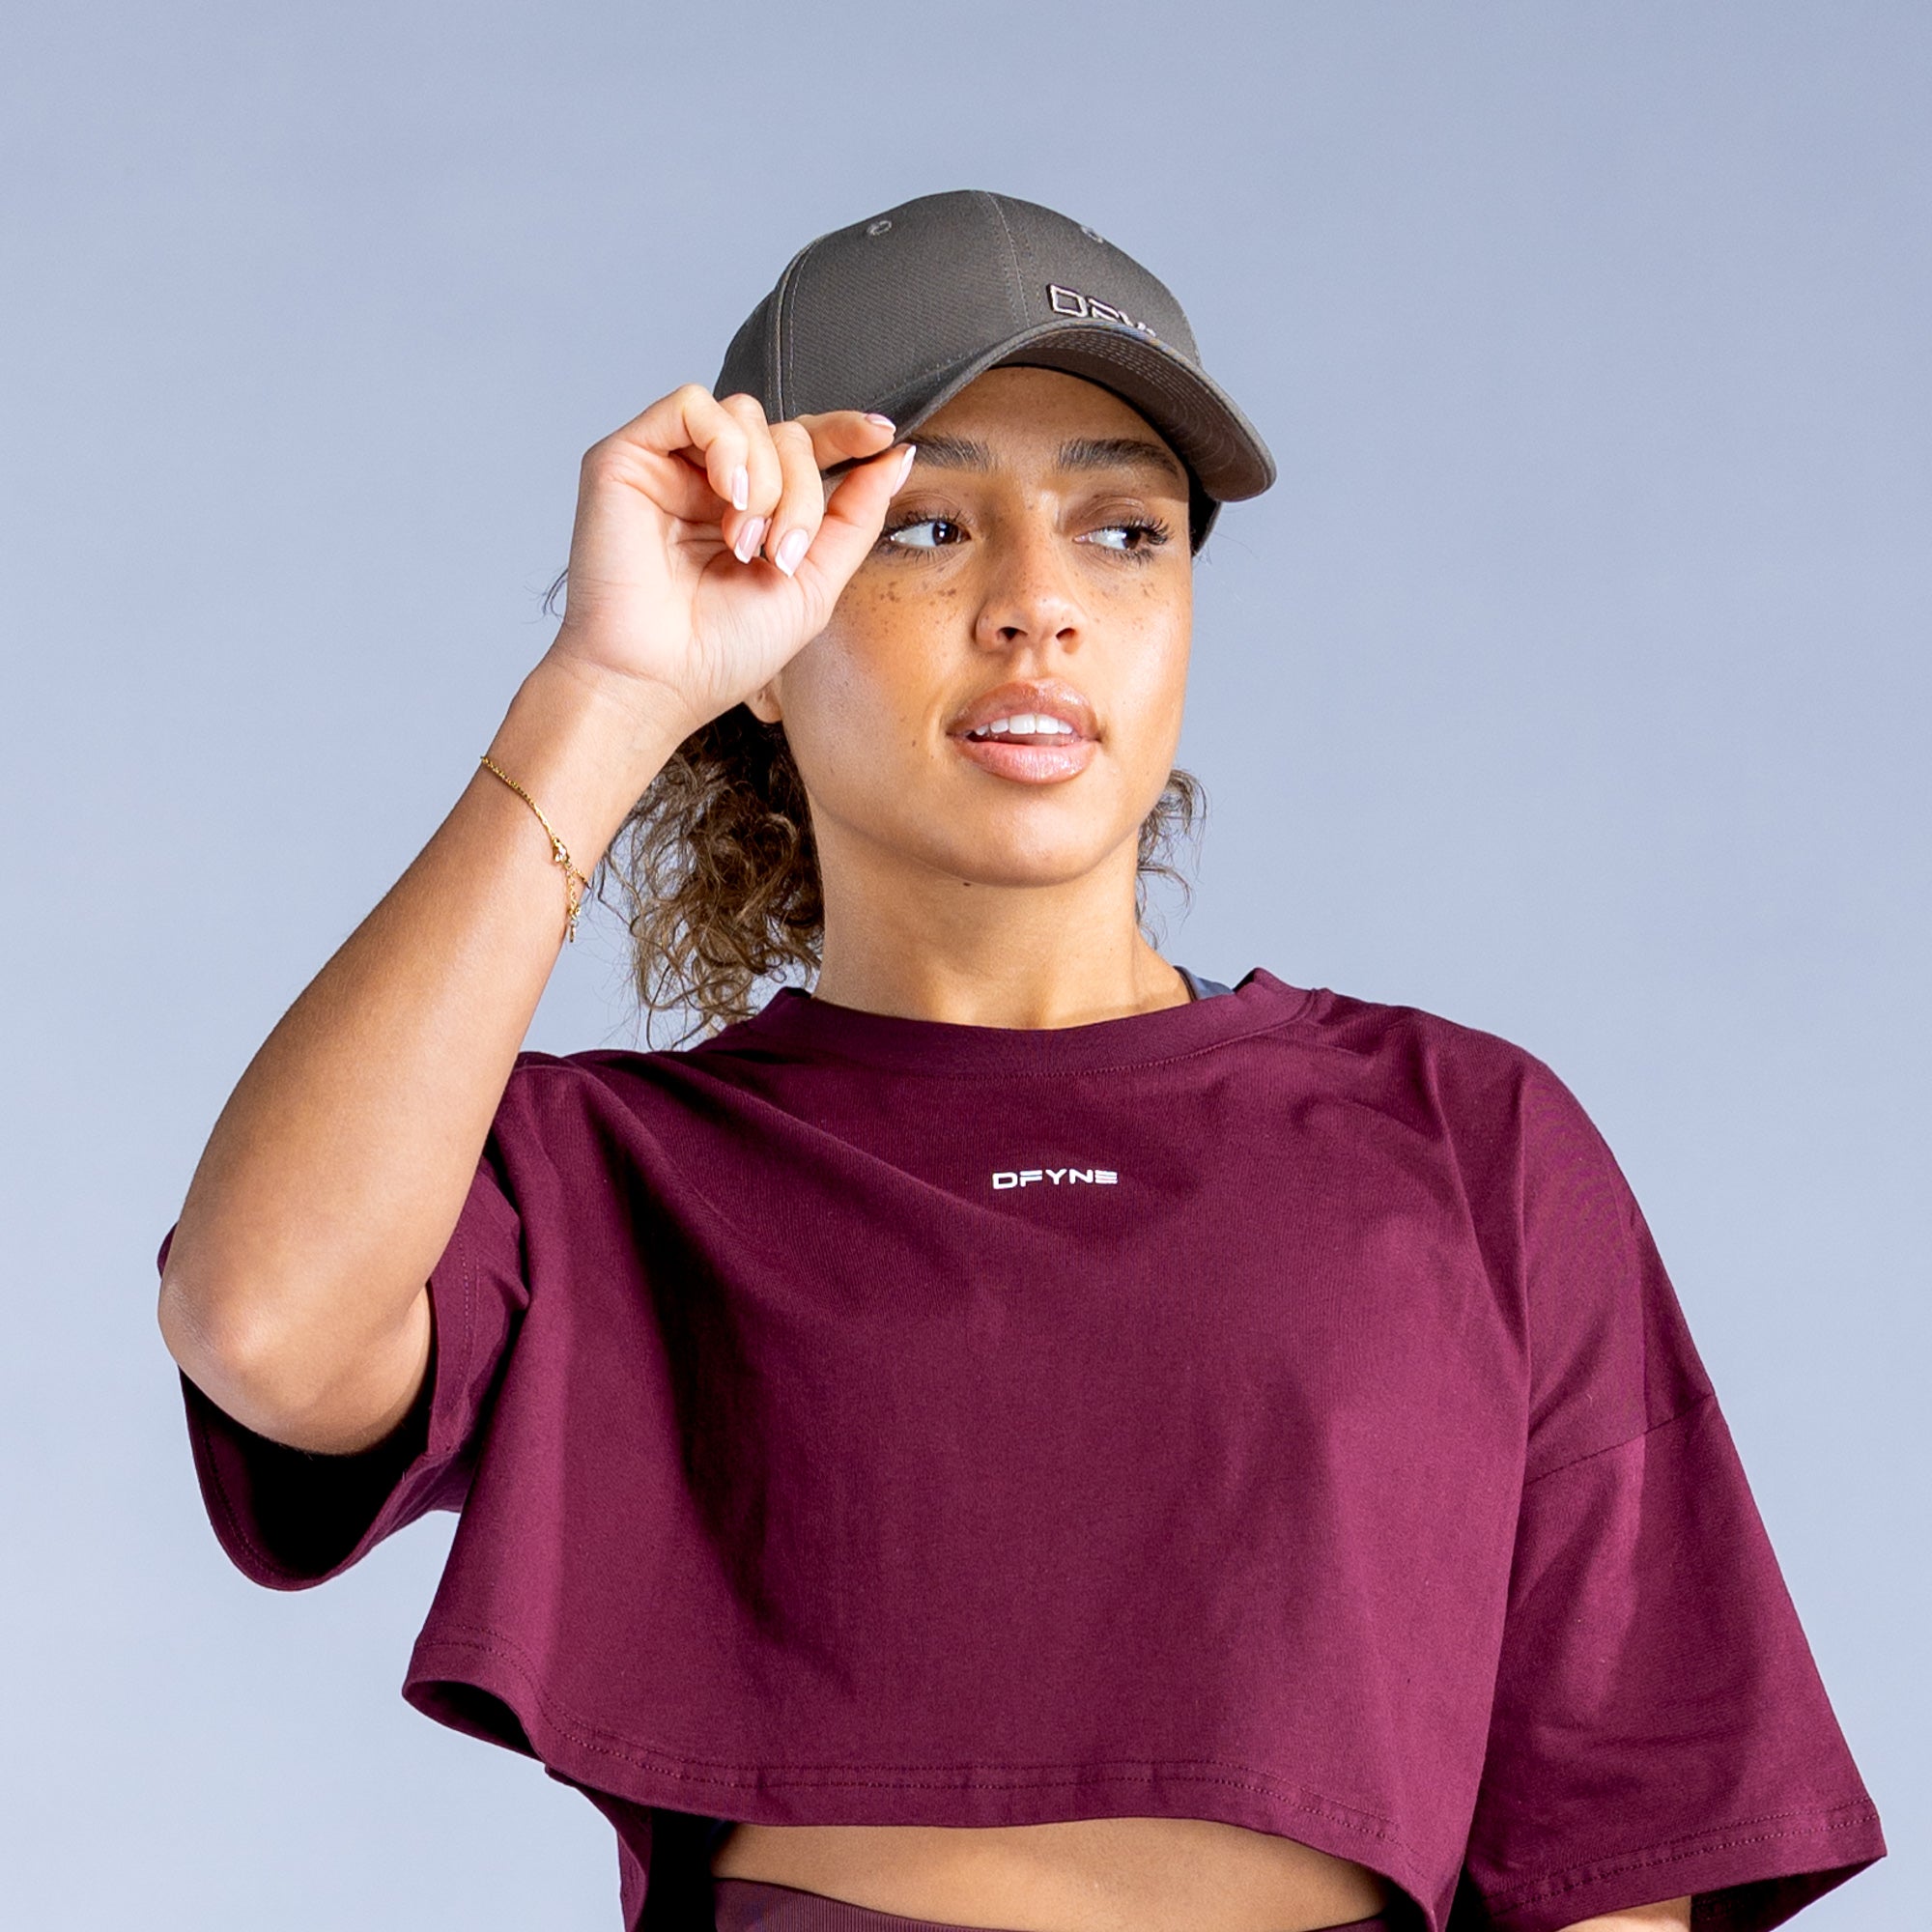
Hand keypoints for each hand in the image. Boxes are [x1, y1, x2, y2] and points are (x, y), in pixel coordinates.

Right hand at [541, 385, 913, 741]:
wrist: (658, 681)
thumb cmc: (723, 651)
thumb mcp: (814, 584)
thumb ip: (855, 517)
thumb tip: (894, 458)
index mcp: (752, 510)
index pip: (803, 446)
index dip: (844, 432)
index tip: (880, 435)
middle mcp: (709, 483)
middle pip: (784, 433)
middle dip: (801, 491)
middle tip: (782, 553)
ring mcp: (668, 467)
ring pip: (745, 415)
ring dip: (766, 478)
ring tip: (744, 540)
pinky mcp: (626, 457)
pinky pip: (692, 403)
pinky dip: (724, 443)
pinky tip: (727, 495)